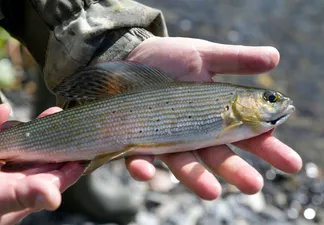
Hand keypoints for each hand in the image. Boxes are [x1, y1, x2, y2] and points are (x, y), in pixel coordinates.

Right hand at [0, 104, 83, 224]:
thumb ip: (17, 196)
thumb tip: (55, 197)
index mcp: (16, 199)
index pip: (54, 181)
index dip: (71, 165)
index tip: (87, 145)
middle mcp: (6, 187)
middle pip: (39, 161)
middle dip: (55, 140)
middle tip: (65, 118)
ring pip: (17, 150)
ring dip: (30, 131)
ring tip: (46, 112)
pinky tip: (1, 111)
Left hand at [124, 37, 301, 199]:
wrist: (131, 56)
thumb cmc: (169, 57)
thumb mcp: (203, 55)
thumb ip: (235, 60)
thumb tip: (275, 57)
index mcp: (215, 115)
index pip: (247, 135)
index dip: (269, 148)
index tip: (291, 164)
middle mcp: (193, 133)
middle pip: (219, 156)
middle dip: (236, 171)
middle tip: (255, 185)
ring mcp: (166, 140)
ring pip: (184, 164)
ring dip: (196, 179)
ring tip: (211, 193)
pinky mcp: (138, 142)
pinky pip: (140, 159)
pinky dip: (144, 167)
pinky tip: (147, 173)